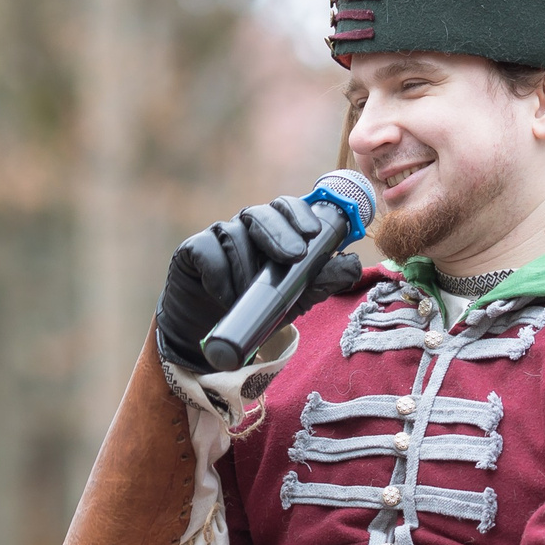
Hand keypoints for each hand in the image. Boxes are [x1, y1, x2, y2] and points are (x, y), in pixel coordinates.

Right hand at [155, 195, 364, 372]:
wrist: (208, 336)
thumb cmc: (254, 310)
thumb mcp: (293, 299)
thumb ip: (321, 282)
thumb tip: (352, 265)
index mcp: (273, 232)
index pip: (286, 209)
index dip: (299, 215)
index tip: (313, 233)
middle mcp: (245, 229)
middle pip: (260, 214)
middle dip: (279, 232)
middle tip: (294, 256)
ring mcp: (216, 237)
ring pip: (233, 235)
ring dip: (247, 266)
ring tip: (251, 294)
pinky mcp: (191, 251)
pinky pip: (206, 252)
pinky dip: (219, 274)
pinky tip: (226, 295)